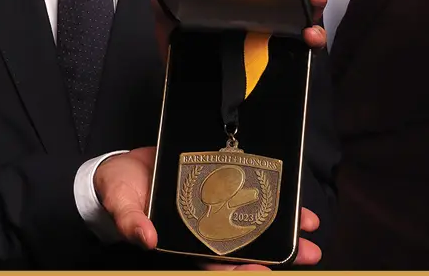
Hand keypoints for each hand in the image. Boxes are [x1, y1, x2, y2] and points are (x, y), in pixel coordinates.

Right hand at [94, 148, 322, 268]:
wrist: (121, 164)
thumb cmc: (119, 189)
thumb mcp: (121, 204)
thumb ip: (132, 221)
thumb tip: (147, 238)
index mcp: (182, 241)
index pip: (216, 264)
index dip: (240, 271)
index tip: (261, 271)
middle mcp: (203, 229)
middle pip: (245, 248)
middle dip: (277, 255)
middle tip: (308, 255)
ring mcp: (213, 208)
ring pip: (253, 225)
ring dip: (282, 230)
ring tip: (310, 230)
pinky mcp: (217, 184)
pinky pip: (246, 194)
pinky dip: (270, 199)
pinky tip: (291, 200)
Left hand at [153, 0, 327, 58]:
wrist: (196, 107)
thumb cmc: (186, 64)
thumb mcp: (171, 33)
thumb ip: (165, 12)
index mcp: (236, 5)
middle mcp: (259, 19)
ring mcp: (274, 40)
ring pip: (303, 15)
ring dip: (313, 5)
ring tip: (313, 2)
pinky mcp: (284, 62)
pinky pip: (306, 47)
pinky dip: (315, 37)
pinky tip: (311, 37)